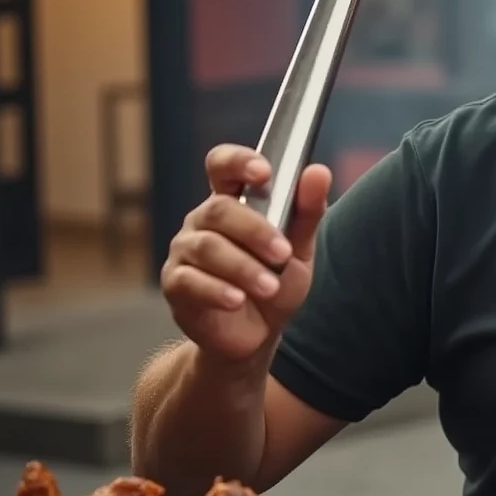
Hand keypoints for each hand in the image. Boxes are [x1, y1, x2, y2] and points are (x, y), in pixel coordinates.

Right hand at [161, 145, 331, 363]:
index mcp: (232, 202)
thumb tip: (318, 172)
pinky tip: (237, 300)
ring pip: (207, 247)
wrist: (258, 334)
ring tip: (270, 286)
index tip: (263, 172)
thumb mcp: (299, 249)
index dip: (238, 162)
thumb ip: (307, 211)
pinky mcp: (176, 284)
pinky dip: (217, 290)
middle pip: (219, 210)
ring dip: (243, 267)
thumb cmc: (276, 282)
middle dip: (256, 231)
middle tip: (283, 254)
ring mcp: (185, 251)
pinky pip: (190, 280)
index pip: (222, 166)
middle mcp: (203, 221)